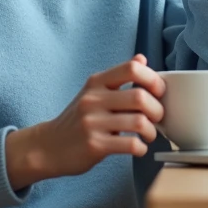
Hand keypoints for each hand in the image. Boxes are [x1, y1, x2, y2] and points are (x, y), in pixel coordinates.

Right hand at [5, 55, 165, 189]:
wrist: (48, 146)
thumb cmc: (77, 119)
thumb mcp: (94, 92)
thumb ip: (118, 77)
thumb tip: (141, 59)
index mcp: (96, 82)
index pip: (132, 69)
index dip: (153, 79)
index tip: (158, 92)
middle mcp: (93, 99)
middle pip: (140, 97)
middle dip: (157, 110)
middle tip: (157, 118)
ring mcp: (92, 122)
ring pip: (139, 122)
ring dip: (151, 132)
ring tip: (148, 135)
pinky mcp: (94, 145)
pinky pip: (130, 145)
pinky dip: (141, 148)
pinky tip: (138, 148)